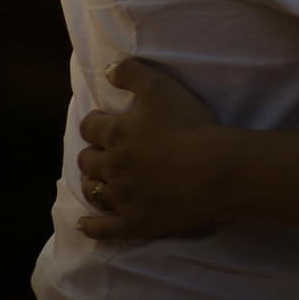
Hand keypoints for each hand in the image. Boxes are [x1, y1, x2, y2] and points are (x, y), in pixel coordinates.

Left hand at [77, 58, 223, 240]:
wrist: (214, 169)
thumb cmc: (190, 125)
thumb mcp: (162, 88)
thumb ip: (133, 73)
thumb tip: (108, 69)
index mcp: (116, 134)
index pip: (89, 127)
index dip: (94, 122)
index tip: (102, 121)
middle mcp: (112, 167)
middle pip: (87, 161)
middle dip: (92, 153)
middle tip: (104, 151)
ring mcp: (122, 198)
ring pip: (93, 192)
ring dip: (92, 183)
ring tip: (99, 179)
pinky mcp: (134, 223)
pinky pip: (104, 230)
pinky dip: (91, 227)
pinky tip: (85, 224)